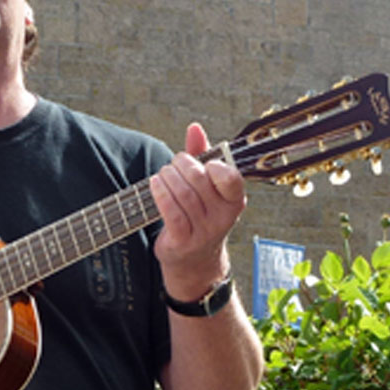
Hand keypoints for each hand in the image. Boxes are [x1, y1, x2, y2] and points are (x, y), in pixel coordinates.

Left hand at [150, 123, 245, 298]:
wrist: (195, 263)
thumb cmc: (199, 215)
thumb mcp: (207, 187)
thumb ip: (202, 155)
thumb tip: (194, 127)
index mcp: (234, 200)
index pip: (230, 177)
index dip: (212, 165)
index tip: (201, 164)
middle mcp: (223, 217)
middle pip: (198, 179)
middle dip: (180, 165)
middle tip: (173, 166)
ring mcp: (204, 231)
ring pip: (183, 194)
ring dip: (166, 178)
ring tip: (162, 176)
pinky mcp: (183, 241)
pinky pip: (171, 212)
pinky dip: (160, 194)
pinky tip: (155, 185)